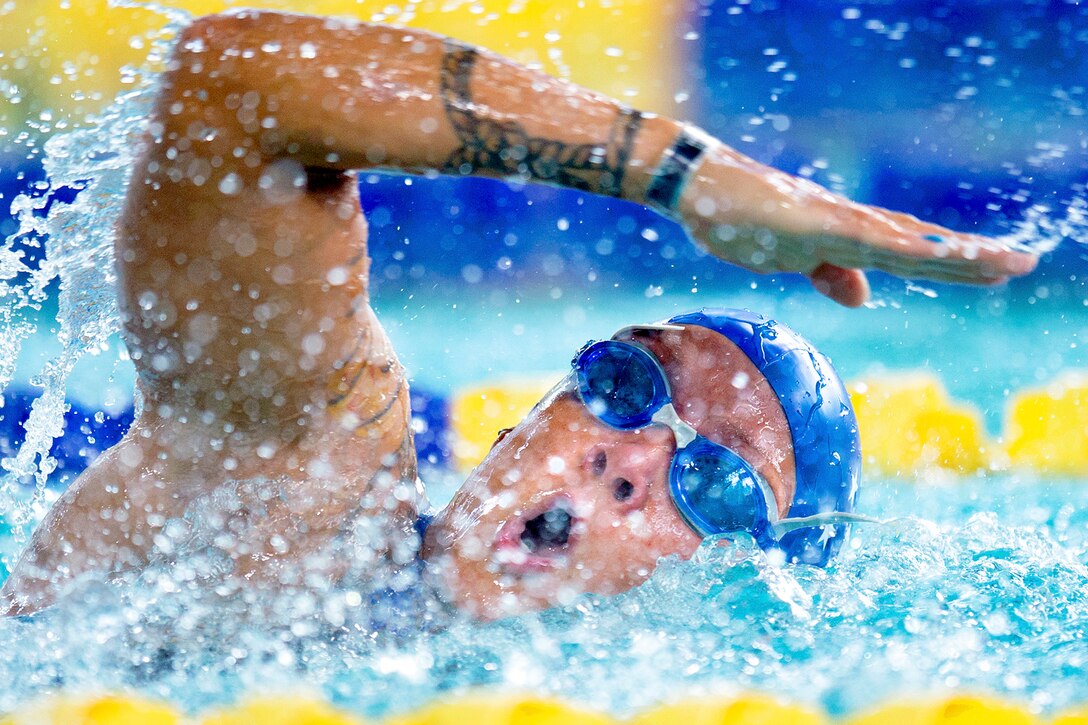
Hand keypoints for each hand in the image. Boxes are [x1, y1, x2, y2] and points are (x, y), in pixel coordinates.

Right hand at [676, 146, 1038, 306]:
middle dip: (972, 257)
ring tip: (1004, 262)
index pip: (911, 249)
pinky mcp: (814, 223)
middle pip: (921, 243)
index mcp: (846, 234)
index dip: (953, 260)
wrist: (700, 187)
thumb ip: (827, 272)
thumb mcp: (789, 257)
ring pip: (905, 241)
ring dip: (955, 253)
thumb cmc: (739, 219)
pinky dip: (901, 248)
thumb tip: (861, 295)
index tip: (995, 269)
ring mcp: (835, 221)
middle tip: (1025, 264)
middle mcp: (851, 223)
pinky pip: (864, 239)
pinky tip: (934, 254)